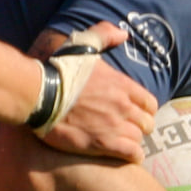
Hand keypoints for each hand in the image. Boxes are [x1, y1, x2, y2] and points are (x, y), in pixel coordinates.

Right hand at [38, 22, 156, 163]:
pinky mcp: (102, 143)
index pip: (149, 102)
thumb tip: (124, 34)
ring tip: (122, 144)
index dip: (144, 110)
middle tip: (128, 131)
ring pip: (139, 139)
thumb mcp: (83, 44)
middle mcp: (123, 105)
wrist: (41, 94)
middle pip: (147, 123)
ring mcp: (114, 125)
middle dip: (140, 127)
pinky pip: (131, 153)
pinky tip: (125, 156)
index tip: (135, 114)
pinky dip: (132, 156)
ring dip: (133, 142)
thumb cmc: (59, 70)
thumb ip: (105, 35)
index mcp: (122, 85)